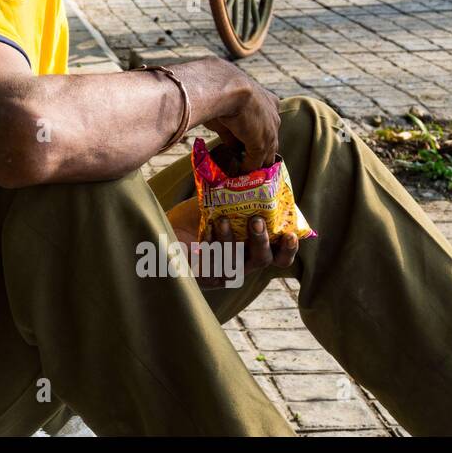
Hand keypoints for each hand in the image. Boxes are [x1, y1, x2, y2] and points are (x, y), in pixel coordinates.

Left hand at [167, 199, 297, 289]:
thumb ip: (233, 195)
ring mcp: (221, 275)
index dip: (289, 249)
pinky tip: (204, 235)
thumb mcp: (215, 204)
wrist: (160, 230)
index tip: (291, 234)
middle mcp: (240, 265)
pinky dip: (210, 249)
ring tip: (222, 222)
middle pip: (262, 261)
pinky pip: (212, 270)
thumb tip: (248, 172)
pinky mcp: (201, 280)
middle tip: (255, 221)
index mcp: (249, 249)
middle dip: (261, 240)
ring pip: (236, 266)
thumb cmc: (190, 219)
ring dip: (231, 242)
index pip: (279, 257)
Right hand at [200, 61, 281, 173]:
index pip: (265, 123)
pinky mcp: (263, 143)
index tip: (246, 144)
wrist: (225, 87)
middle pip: (270, 139)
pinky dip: (248, 168)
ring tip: (246, 173)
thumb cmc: (220, 90)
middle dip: (259, 151)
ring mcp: (271, 130)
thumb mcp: (226, 110)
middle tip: (248, 161)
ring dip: (256, 163)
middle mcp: (273, 115)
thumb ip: (231, 130)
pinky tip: (239, 173)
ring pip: (266, 152)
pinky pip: (256, 161)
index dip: (256, 134)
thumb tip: (232, 147)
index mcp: (267, 101)